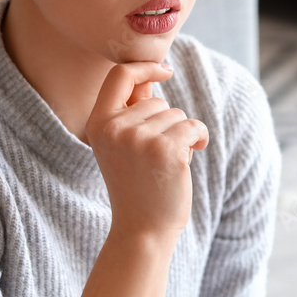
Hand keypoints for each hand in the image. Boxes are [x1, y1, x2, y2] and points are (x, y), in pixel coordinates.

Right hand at [85, 62, 209, 242]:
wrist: (142, 230)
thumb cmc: (136, 185)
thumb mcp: (121, 145)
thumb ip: (132, 111)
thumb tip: (151, 77)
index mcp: (98, 124)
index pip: (119, 75)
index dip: (145, 67)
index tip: (164, 70)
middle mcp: (115, 128)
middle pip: (157, 101)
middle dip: (166, 124)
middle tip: (154, 158)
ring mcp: (140, 138)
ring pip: (177, 115)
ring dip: (180, 136)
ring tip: (165, 165)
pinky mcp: (166, 149)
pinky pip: (194, 126)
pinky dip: (198, 139)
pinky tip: (188, 160)